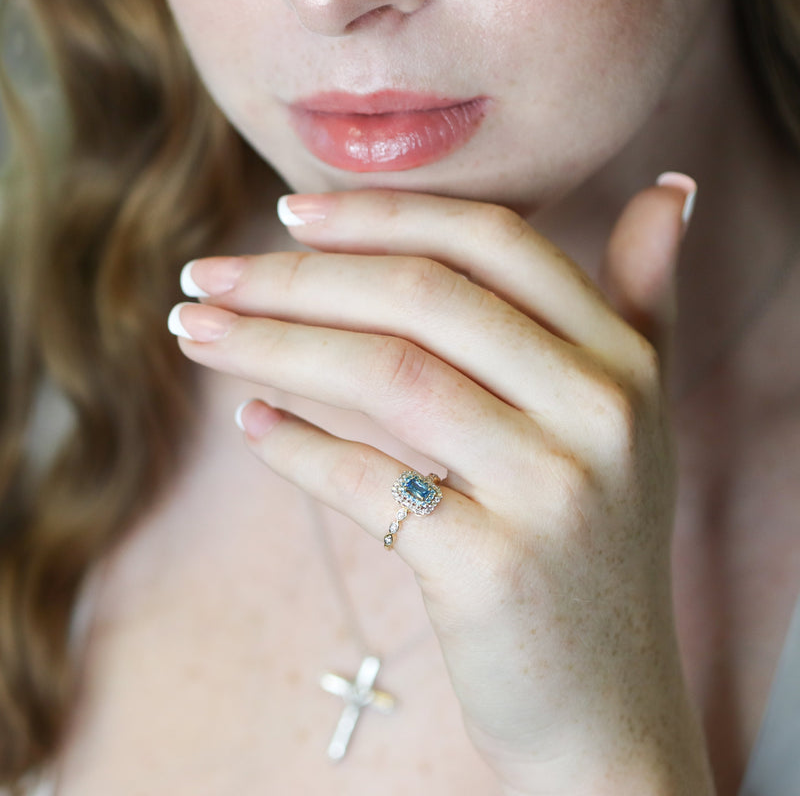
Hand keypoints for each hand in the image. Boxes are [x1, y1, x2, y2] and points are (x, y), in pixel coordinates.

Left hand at [168, 186, 711, 794]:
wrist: (605, 698)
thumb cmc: (594, 543)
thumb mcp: (635, 416)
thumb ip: (643, 303)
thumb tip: (670, 188)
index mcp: (624, 360)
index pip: (491, 243)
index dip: (381, 215)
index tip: (286, 214)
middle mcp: (600, 412)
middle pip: (420, 299)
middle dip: (294, 277)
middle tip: (203, 279)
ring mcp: (551, 492)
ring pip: (385, 375)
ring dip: (269, 346)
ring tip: (193, 333)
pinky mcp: (492, 570)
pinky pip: (366, 482)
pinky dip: (294, 446)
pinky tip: (249, 422)